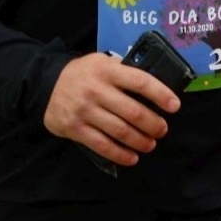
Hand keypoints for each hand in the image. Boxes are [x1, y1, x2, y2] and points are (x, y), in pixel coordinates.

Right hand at [43, 53, 180, 167]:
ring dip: (140, 141)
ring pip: (119, 131)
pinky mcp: (73, 128)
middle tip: (162, 130)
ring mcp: (83, 110)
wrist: (45, 84)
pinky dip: (120, 154)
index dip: (160, 94)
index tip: (175, 106)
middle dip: (153, 124)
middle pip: (133, 112)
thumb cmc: (85, 74)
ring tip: (150, 144)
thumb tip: (157, 89)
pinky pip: (101, 145)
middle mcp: (95, 90)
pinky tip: (132, 158)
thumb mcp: (103, 63)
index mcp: (107, 71)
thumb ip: (125, 72)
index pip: (140, 82)